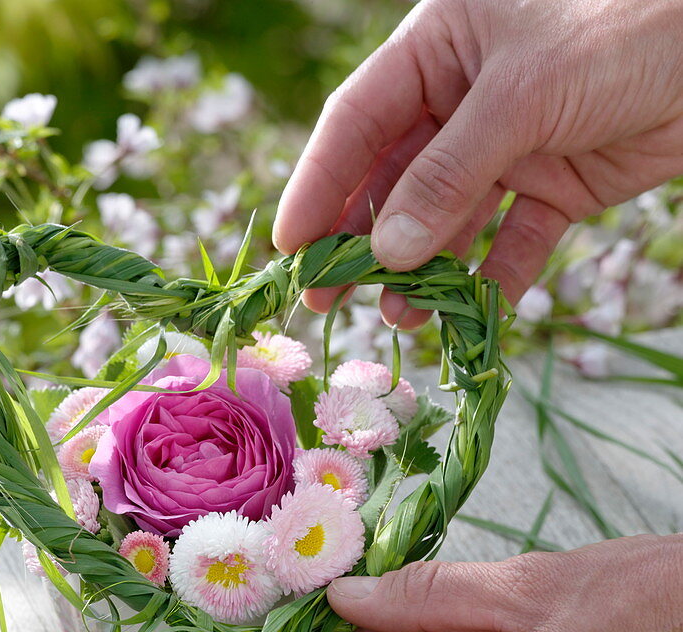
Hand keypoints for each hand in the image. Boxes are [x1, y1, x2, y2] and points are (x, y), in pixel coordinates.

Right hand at [273, 0, 682, 323]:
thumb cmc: (625, 26)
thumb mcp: (523, 94)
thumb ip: (449, 174)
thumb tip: (386, 252)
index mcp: (442, 45)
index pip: (359, 120)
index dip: (320, 183)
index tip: (290, 247)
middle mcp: (467, 97)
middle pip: (395, 178)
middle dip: (362, 241)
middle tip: (327, 299)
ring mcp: (511, 144)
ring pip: (448, 219)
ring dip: (422, 270)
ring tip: (398, 317)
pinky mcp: (556, 186)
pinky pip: (511, 240)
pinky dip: (492, 278)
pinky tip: (470, 313)